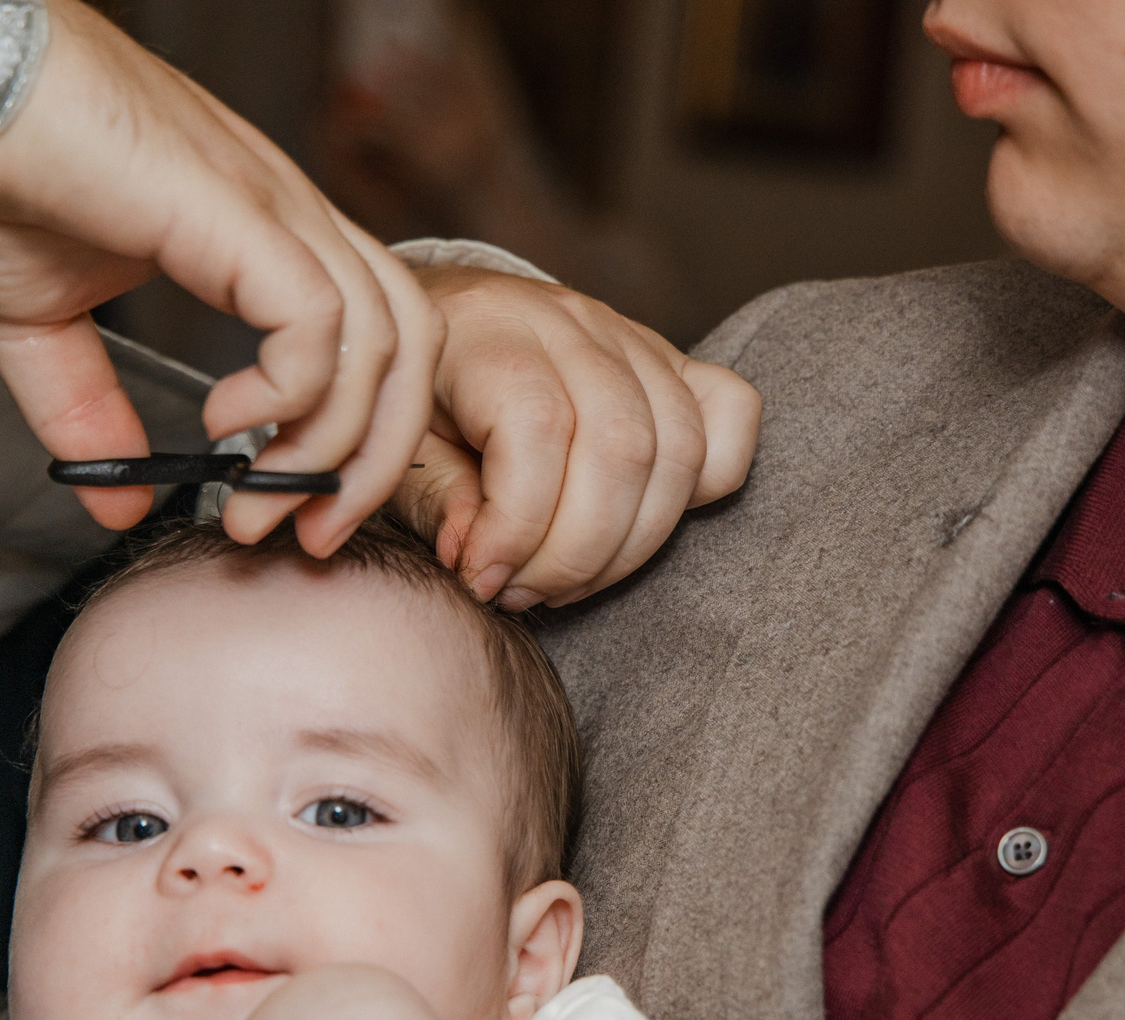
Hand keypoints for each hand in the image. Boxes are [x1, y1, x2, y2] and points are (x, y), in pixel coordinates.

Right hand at [0, 0, 439, 554]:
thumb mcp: (42, 327)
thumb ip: (91, 413)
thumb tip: (119, 502)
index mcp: (263, 230)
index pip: (378, 335)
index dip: (359, 438)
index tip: (293, 513)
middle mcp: (288, 210)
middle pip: (412, 342)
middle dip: (374, 460)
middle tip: (307, 534)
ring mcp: (270, 203)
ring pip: (383, 339)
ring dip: (331, 447)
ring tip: (257, 497)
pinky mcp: (234, 209)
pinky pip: (317, 319)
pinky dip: (291, 392)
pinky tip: (225, 422)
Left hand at [396, 267, 760, 610]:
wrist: (442, 326)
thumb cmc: (414, 403)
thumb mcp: (394, 449)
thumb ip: (435, 498)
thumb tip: (478, 560)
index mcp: (488, 330)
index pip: (539, 428)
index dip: (517, 527)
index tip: (480, 580)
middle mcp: (570, 322)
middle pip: (622, 446)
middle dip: (575, 554)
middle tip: (520, 593)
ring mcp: (630, 337)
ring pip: (680, 447)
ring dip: (629, 546)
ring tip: (562, 582)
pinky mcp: (672, 362)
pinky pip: (730, 414)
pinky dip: (701, 486)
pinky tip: (630, 526)